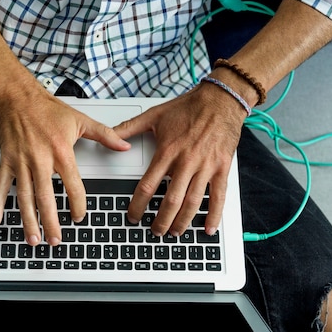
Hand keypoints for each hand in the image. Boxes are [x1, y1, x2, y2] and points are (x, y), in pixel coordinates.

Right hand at [0, 89, 130, 245]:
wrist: (17, 96)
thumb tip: (125, 146)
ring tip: (33, 239)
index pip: (73, 186)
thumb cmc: (47, 109)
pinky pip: (1, 186)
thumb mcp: (80, 120)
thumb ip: (105, 135)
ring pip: (24, 197)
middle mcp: (40, 160)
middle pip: (46, 198)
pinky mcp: (6, 161)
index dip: (78, 204)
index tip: (80, 216)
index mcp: (60, 152)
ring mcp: (21, 162)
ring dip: (28, 220)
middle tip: (55, 240)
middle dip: (50, 222)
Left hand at [113, 84, 244, 236]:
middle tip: (154, 231)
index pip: (148, 185)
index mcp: (167, 152)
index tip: (133, 215)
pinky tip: (208, 228)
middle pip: (171, 200)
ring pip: (193, 202)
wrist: (221, 99)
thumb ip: (128, 128)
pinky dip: (214, 215)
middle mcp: (186, 162)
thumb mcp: (154, 115)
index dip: (138, 204)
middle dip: (161, 220)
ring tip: (174, 232)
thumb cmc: (188, 107)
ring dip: (182, 221)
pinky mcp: (222, 168)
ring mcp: (206, 166)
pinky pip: (218, 196)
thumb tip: (109, 136)